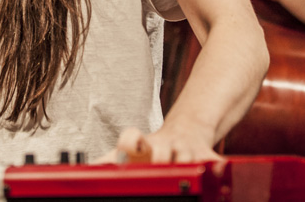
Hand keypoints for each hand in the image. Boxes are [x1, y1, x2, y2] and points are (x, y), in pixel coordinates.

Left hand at [95, 126, 221, 163]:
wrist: (187, 128)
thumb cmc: (157, 145)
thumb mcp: (134, 151)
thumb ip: (111, 160)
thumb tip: (87, 170)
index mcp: (145, 145)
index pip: (132, 139)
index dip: (130, 143)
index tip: (126, 151)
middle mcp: (164, 145)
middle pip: (160, 150)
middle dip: (158, 158)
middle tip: (156, 167)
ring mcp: (185, 150)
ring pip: (186, 157)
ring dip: (184, 165)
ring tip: (183, 175)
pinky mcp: (206, 156)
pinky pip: (215, 163)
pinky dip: (217, 168)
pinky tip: (216, 173)